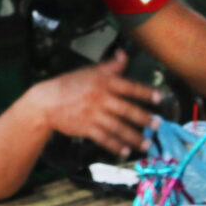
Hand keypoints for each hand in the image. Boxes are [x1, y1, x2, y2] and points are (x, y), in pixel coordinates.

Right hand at [27, 50, 162, 159]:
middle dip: (144, 118)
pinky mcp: (86, 128)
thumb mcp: (90, 71)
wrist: (46, 101)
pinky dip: (115, 146)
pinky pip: (104, 138)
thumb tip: (124, 54)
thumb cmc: (69, 84)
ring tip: (146, 144)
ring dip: (134, 137)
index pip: (128, 87)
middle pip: (126, 110)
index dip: (145, 92)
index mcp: (103, 82)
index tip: (159, 98)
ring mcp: (93, 114)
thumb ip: (110, 65)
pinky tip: (125, 151)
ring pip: (118, 127)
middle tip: (157, 125)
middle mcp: (100, 98)